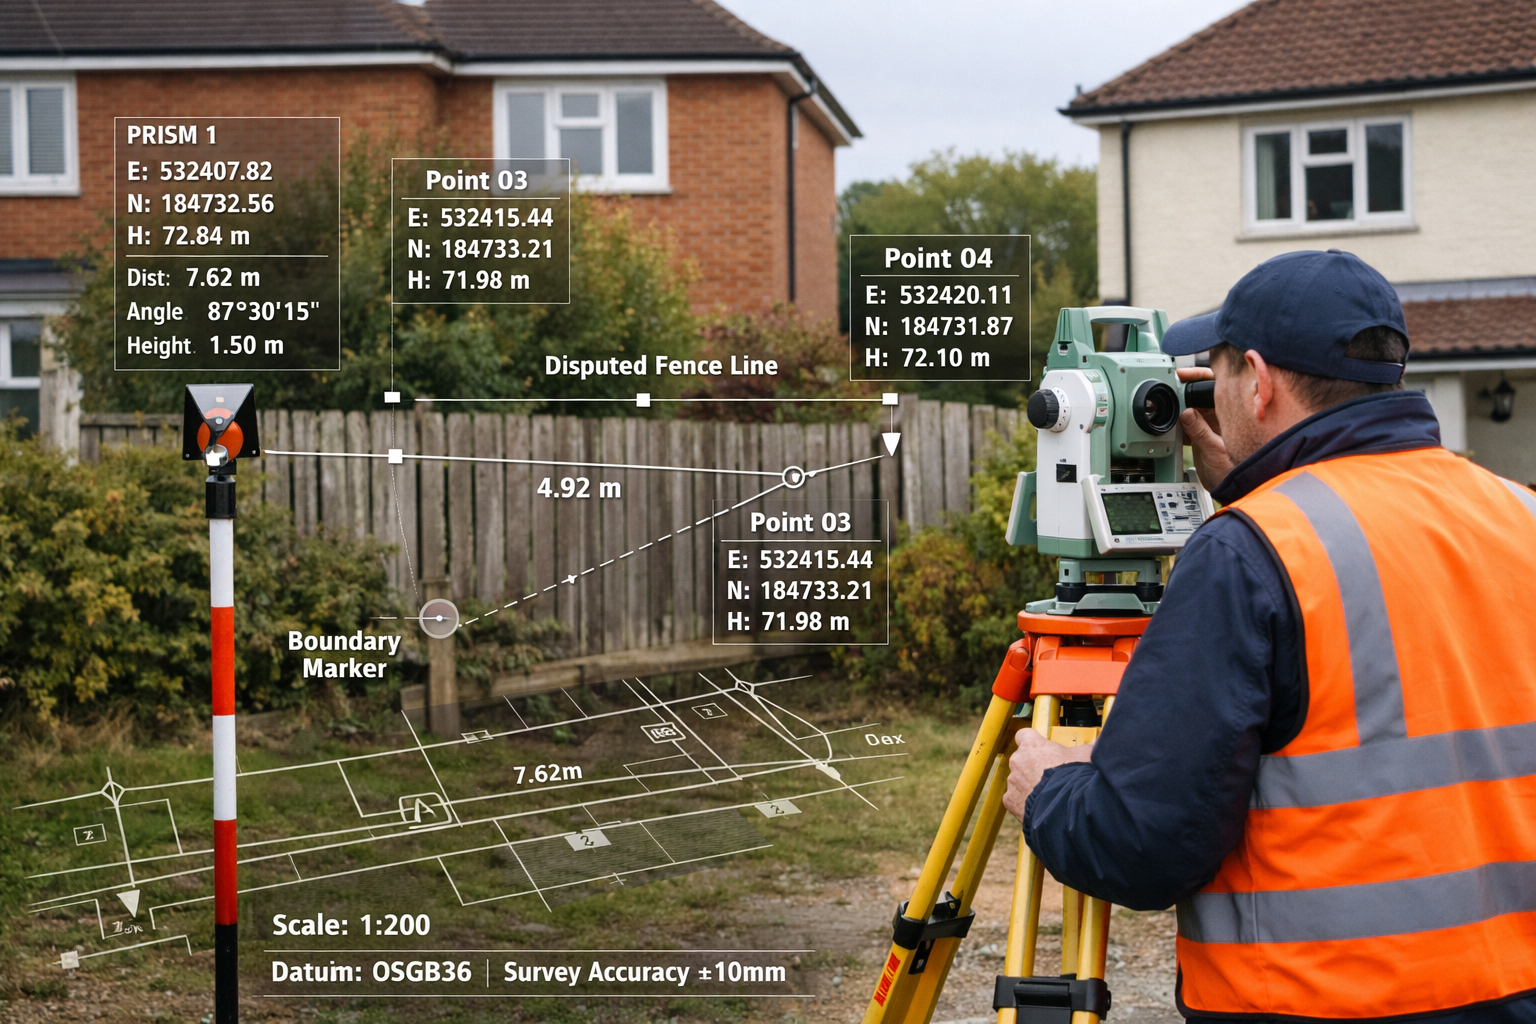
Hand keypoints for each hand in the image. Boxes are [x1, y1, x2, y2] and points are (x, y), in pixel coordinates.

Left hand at [1002, 728, 1092, 821]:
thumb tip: (1097, 744)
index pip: (1024, 735)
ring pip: (1018, 780)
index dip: (1033, 742)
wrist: (1067, 809)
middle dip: (1033, 765)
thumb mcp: (1085, 756)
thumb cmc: (1074, 779)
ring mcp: (1013, 781)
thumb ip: (1086, 748)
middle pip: (1021, 759)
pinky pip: (1016, 798)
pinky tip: (1041, 805)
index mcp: (1033, 745)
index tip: (1042, 748)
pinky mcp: (1011, 800)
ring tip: (1048, 792)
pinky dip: (1025, 802)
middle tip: (1050, 774)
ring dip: (1029, 784)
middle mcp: (1018, 760)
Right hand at [1177, 367, 1231, 490]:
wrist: (1232, 491)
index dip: (1199, 377)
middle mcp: (1222, 416)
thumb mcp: (1217, 451)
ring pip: (1192, 407)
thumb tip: (1187, 414)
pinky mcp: (1200, 435)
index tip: (1182, 376)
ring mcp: (1211, 425)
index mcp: (1233, 413)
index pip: (1216, 385)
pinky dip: (1176, 422)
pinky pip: (1186, 423)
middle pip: (1201, 393)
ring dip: (1179, 406)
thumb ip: (1201, 432)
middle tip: (1169, 386)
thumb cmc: (1238, 472)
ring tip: (1167, 405)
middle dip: (1185, 389)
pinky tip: (1170, 424)